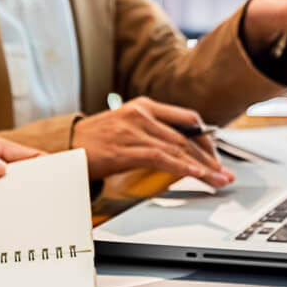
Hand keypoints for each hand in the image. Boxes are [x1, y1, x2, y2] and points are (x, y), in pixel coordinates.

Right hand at [71, 97, 234, 184]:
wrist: (63, 147)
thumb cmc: (92, 142)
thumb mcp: (126, 129)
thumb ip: (151, 134)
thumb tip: (178, 150)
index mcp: (144, 106)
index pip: (188, 119)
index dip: (207, 140)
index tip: (216, 157)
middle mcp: (141, 114)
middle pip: (187, 136)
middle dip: (210, 158)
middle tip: (224, 174)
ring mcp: (133, 130)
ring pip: (178, 148)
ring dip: (202, 167)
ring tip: (217, 180)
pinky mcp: (125, 148)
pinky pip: (161, 158)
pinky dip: (181, 167)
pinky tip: (195, 175)